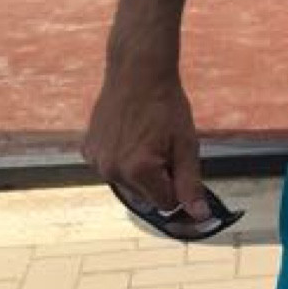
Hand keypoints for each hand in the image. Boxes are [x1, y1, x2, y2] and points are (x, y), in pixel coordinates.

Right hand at [83, 54, 209, 221]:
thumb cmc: (166, 105)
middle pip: (146, 197)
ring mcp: (96, 161)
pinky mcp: (88, 151)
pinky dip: (122, 162)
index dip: (178, 186)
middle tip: (165, 148)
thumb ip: (190, 184)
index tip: (180, 165)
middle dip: (159, 181)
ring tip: (147, 140)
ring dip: (140, 173)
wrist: (137, 72)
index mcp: (138, 171)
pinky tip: (130, 137)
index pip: (166, 203)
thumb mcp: (186, 145)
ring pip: (127, 185)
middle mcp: (112, 171)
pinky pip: (111, 169)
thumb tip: (199, 217)